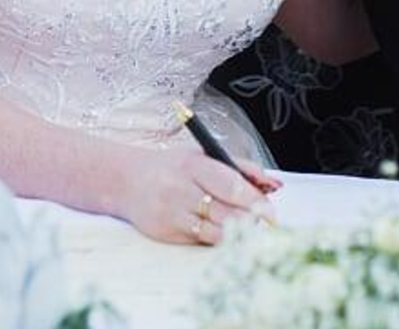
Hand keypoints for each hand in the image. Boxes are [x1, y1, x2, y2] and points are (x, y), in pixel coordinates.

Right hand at [113, 147, 280, 245]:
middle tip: (266, 224)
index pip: (231, 185)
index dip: (255, 201)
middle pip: (226, 212)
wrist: (127, 181)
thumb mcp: (201, 156)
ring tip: (248, 229)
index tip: (271, 211)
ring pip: (216, 231)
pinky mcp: (166, 233)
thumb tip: (272, 184)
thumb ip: (238, 167)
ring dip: (237, 232)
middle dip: (251, 220)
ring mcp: (171, 213)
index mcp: (192, 165)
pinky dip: (217, 239)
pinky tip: (224, 234)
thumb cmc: (173, 168)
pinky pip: (201, 241)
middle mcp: (180, 189)